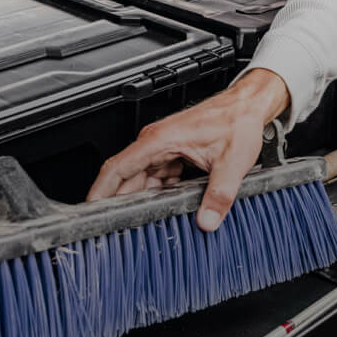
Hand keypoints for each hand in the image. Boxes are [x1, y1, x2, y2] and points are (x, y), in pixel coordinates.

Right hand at [86, 69, 290, 231]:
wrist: (249, 106)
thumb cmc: (238, 120)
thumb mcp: (232, 161)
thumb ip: (219, 194)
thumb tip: (208, 220)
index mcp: (161, 140)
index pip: (117, 167)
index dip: (99, 191)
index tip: (87, 211)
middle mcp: (157, 142)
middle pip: (126, 177)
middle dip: (118, 203)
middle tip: (114, 230)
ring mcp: (164, 147)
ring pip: (141, 179)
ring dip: (140, 200)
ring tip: (138, 224)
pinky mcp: (174, 153)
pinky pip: (157, 177)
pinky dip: (157, 194)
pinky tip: (164, 208)